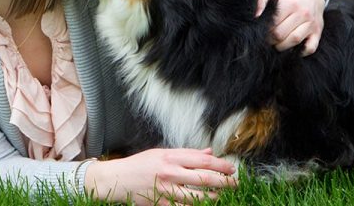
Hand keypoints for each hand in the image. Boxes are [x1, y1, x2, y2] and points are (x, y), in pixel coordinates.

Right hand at [84, 148, 236, 204]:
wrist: (118, 179)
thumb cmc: (140, 164)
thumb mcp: (162, 153)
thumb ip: (186, 154)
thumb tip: (209, 153)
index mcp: (170, 157)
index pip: (202, 160)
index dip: (220, 164)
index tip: (231, 168)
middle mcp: (170, 172)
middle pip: (203, 178)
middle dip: (223, 181)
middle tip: (234, 183)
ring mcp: (166, 190)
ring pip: (197, 197)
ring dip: (213, 197)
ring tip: (221, 196)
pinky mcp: (162, 204)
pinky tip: (202, 205)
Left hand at [256, 0, 324, 55]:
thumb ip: (262, 3)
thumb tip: (256, 18)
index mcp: (290, 4)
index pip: (273, 25)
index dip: (265, 32)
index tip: (262, 33)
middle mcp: (302, 13)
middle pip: (281, 34)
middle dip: (271, 40)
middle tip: (268, 40)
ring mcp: (312, 23)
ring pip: (295, 40)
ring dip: (283, 46)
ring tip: (277, 44)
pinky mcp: (318, 31)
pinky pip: (311, 47)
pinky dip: (301, 52)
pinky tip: (293, 49)